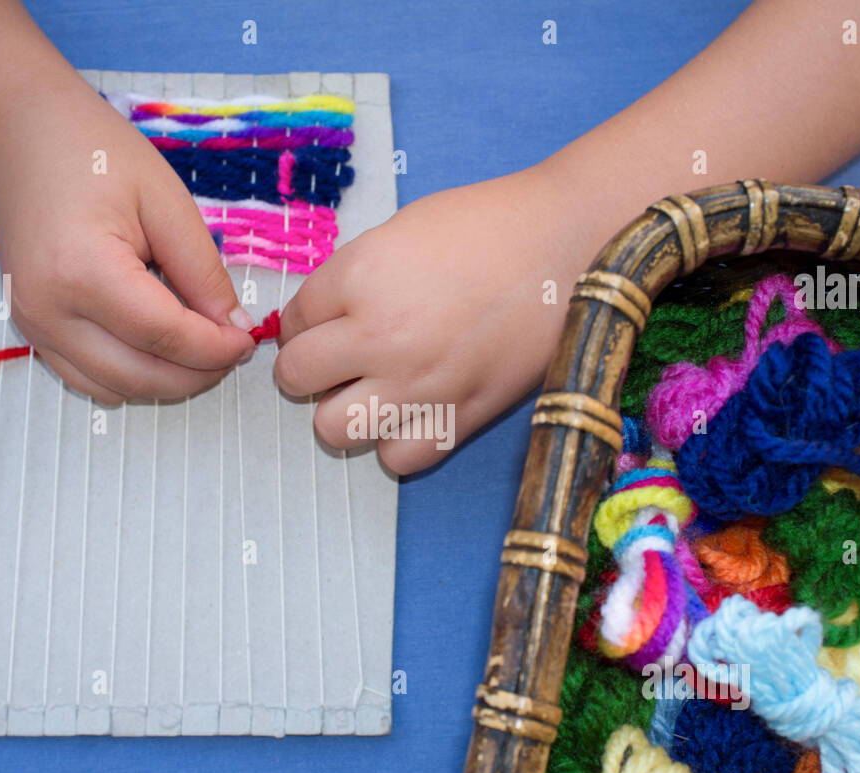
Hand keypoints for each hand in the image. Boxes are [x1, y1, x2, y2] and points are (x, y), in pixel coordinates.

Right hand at [0, 85, 254, 403]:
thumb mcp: (166, 201)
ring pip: (116, 389)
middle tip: (234, 348)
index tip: (248, 338)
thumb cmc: (93, 152)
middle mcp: (48, 311)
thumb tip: (233, 327)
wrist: (21, 134)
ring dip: (167, 381)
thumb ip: (202, 271)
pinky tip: (161, 348)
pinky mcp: (31, 330)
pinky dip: (132, 376)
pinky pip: (89, 380)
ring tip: (202, 347)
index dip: (216, 348)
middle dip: (199, 373)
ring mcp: (32, 326)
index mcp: (82, 271)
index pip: (165, 337)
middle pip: (142, 376)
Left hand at [274, 167, 577, 473]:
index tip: (323, 323)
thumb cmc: (489, 226)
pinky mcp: (460, 417)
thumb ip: (353, 277)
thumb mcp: (401, 232)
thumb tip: (321, 317)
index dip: (303, 322)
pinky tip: (412, 413)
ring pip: (334, 429)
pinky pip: (397, 458)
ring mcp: (419, 384)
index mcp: (360, 277)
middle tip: (337, 359)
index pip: (291, 321)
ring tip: (371, 391)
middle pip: (297, 377)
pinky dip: (396, 442)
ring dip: (343, 411)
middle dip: (309, 368)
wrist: (568, 246)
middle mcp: (380, 335)